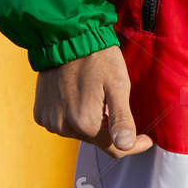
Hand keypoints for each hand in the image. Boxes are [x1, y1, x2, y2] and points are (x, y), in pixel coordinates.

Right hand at [33, 45, 152, 156]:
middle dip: (109, 127)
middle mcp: (64, 127)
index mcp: (85, 123)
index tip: (146, 139)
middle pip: (97, 140)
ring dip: (90, 121)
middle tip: (113, 102)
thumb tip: (125, 145)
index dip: (133, 145)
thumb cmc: (97, 58)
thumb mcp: (118, 85)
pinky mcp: (41, 114)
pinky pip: (63, 124)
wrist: (65, 37)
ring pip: (80, 133)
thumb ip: (121, 119)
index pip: (115, 149)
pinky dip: (73, 116)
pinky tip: (77, 97)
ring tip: (94, 96)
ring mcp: (50, 121)